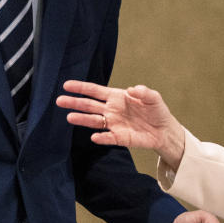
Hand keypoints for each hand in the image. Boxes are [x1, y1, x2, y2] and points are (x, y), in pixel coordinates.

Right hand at [56, 80, 186, 168]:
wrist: (164, 131)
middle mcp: (111, 110)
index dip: (81, 88)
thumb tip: (132, 90)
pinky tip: (94, 136)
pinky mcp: (119, 137)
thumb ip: (144, 92)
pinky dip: (101, 137)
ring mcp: (113, 124)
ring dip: (82, 119)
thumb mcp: (154, 98)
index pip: (95, 91)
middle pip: (89, 105)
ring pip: (94, 121)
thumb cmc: (157, 111)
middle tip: (59, 101)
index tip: (66, 85)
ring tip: (69, 117)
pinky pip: (107, 137)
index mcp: (116, 97)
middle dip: (74, 102)